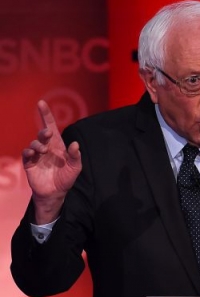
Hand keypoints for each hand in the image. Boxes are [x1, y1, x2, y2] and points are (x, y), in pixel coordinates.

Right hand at [22, 100, 81, 223]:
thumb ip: (75, 156)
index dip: (46, 115)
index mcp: (58, 145)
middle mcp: (47, 147)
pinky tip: (33, 154)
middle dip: (43, 132)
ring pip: (34, 143)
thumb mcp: (75, 168)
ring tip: (43, 150)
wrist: (55, 193)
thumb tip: (75, 144)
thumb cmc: (66, 178)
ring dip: (38, 144)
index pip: (51, 126)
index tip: (41, 103)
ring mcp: (37, 155)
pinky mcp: (29, 163)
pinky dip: (29, 152)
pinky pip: (26, 154)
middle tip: (47, 134)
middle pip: (42, 134)